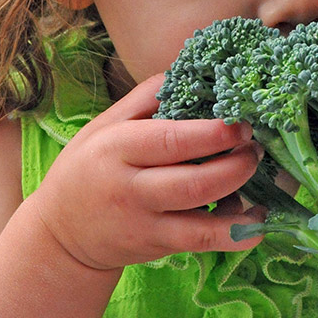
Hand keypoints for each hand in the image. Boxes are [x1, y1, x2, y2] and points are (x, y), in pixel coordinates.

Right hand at [31, 74, 266, 269]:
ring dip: (243, 200)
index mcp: (116, 149)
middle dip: (237, 165)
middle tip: (255, 147)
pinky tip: (254, 217)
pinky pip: (205, 243)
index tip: (241, 123)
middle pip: (195, 183)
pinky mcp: (158, 248)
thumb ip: (144, 98)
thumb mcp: (103, 126)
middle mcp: (130, 189)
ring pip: (204, 220)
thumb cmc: (87, 169)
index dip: (214, 133)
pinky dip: (237, 233)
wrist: (62, 234)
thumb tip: (189, 69)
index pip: (171, 140)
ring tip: (256, 176)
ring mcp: (146, 224)